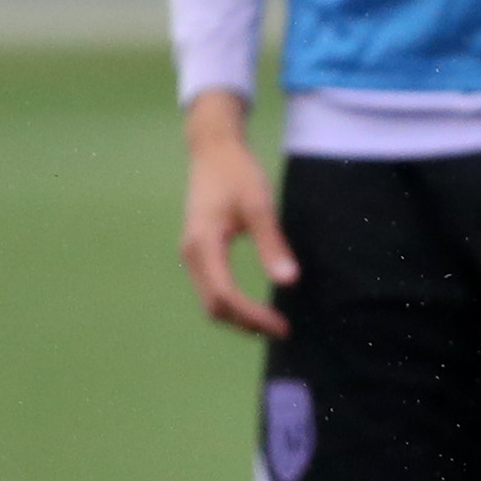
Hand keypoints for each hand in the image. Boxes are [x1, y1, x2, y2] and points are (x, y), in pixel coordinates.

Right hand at [179, 93, 294, 338]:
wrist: (213, 151)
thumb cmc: (237, 173)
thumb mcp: (259, 205)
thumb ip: (272, 243)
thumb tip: (289, 281)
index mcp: (204, 244)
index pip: (225, 295)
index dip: (252, 316)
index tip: (281, 326)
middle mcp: (191, 254)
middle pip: (213, 305)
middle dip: (245, 322)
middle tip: (280, 329)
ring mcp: (191, 253)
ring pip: (209, 299)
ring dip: (237, 316)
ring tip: (270, 323)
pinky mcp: (198, 250)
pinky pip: (210, 287)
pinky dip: (230, 303)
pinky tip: (252, 306)